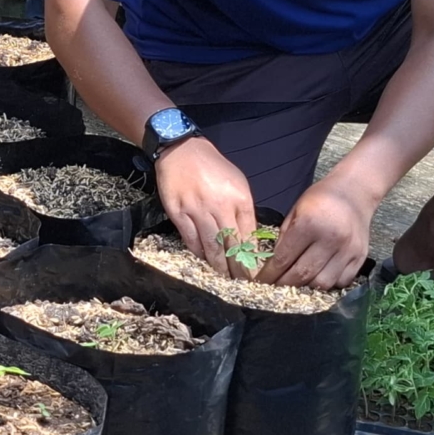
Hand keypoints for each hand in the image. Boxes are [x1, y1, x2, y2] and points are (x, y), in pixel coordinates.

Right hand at [152, 138, 261, 275]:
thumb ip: (244, 210)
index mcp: (239, 198)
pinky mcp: (179, 213)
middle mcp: (220, 206)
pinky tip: (204, 261)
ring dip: (219, 266)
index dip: (252, 257)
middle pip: (232, 245)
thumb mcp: (238, 183)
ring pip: (211, 246)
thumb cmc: (213, 168)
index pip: (249, 235)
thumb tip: (249, 238)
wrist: (182, 151)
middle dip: (238, 268)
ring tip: (224, 278)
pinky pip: (191, 240)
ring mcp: (198, 210)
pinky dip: (198, 253)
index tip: (255, 273)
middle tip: (242, 283)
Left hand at [266, 174, 377, 289]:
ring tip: (297, 284)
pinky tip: (319, 277)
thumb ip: (284, 237)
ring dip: (307, 287)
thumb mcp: (295, 211)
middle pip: (303, 274)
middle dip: (285, 284)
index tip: (261, 282)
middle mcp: (331, 238)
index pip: (284, 258)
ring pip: (323, 283)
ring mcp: (348, 250)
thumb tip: (274, 265)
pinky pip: (342, 282)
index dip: (270, 274)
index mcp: (309, 223)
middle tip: (275, 287)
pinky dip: (329, 284)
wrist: (355, 191)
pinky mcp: (361, 257)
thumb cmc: (321, 198)